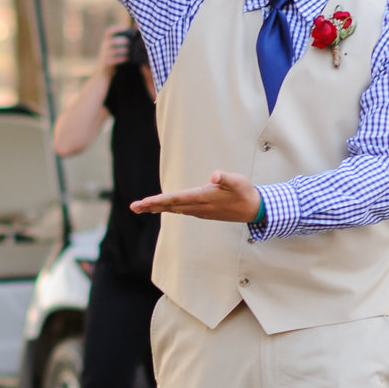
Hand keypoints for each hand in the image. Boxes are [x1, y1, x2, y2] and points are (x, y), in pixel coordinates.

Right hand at [96, 24, 132, 73]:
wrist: (102, 74)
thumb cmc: (112, 59)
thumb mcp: (113, 49)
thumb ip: (120, 43)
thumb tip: (132, 37)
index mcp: (105, 42)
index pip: (108, 32)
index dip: (116, 28)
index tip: (125, 27)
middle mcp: (103, 47)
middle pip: (112, 41)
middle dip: (121, 41)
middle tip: (129, 42)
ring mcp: (104, 56)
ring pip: (113, 51)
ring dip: (122, 50)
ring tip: (128, 51)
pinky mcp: (106, 63)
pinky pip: (114, 60)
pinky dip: (121, 59)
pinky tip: (127, 59)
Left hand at [130, 170, 260, 222]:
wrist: (254, 210)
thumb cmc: (245, 192)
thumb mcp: (238, 181)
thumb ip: (226, 178)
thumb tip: (214, 176)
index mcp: (204, 198)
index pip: (176, 199)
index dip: (159, 200)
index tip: (144, 202)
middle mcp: (199, 207)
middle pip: (171, 206)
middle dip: (151, 206)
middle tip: (133, 207)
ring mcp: (200, 211)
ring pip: (175, 209)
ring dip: (158, 208)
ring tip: (142, 207)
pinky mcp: (203, 211)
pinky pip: (181, 210)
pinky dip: (169, 208)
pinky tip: (162, 208)